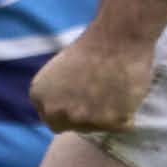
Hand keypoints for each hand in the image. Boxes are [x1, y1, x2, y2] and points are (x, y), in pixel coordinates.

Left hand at [29, 20, 161, 141]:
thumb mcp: (57, 72)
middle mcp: (55, 112)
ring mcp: (81, 119)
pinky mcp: (108, 123)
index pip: (53, 119)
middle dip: (86, 116)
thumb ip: (56, 95)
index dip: (71, 109)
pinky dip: (126, 113)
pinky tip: (125, 93)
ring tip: (114, 90)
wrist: (116, 38)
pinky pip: (120, 125)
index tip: (83, 97)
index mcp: (39, 97)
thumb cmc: (90, 48)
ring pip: (97, 128)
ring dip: (106, 115)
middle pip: (73, 126)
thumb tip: (65, 110)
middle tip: (100, 97)